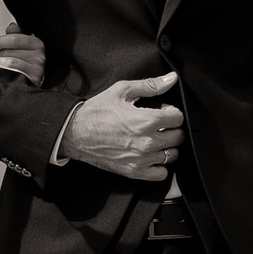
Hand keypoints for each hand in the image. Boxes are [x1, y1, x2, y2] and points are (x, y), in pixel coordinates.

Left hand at [0, 30, 44, 85]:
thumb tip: (11, 26)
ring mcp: (37, 69)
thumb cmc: (26, 63)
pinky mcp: (33, 80)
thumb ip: (15, 36)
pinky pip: (13, 73)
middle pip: (11, 51)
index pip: (14, 39)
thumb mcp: (22, 47)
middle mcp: (39, 56)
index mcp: (36, 44)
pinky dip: (1, 71)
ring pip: (11, 62)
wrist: (32, 82)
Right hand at [62, 74, 182, 183]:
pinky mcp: (134, 171)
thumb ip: (150, 85)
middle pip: (177, 137)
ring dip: (167, 146)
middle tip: (159, 124)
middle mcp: (146, 142)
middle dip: (171, 128)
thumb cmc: (97, 112)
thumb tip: (171, 79)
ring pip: (172, 155)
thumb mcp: (122, 91)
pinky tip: (151, 156)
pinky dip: (160, 165)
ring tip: (155, 139)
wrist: (75, 133)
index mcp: (146, 121)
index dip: (172, 111)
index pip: (178, 118)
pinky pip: (161, 174)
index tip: (163, 111)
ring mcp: (141, 159)